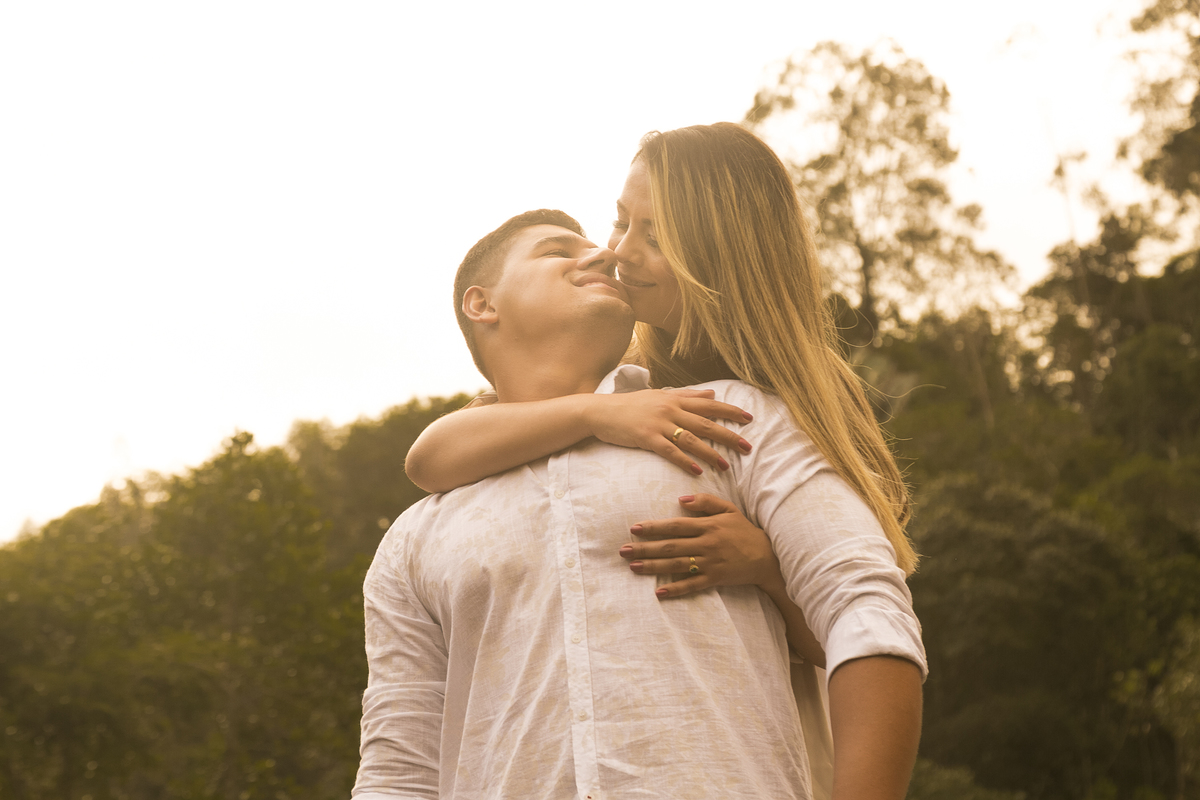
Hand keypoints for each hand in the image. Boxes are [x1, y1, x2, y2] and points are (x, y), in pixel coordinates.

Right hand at [583, 391, 753, 475]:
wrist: (601, 411)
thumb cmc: (631, 405)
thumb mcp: (660, 396)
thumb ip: (687, 395)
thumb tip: (712, 393)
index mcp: (675, 399)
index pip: (709, 405)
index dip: (730, 411)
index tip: (749, 418)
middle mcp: (670, 409)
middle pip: (706, 423)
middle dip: (729, 435)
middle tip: (748, 447)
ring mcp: (659, 424)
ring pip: (692, 439)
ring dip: (710, 453)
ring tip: (726, 466)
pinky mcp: (647, 438)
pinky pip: (671, 451)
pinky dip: (686, 462)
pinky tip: (698, 471)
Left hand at [618, 494, 781, 597]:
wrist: (767, 557)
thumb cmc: (744, 531)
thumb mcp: (729, 509)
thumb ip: (705, 502)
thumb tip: (680, 500)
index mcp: (708, 526)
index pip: (676, 526)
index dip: (654, 527)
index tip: (634, 528)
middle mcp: (707, 544)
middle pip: (671, 546)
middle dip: (646, 548)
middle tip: (623, 549)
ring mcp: (710, 563)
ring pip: (677, 565)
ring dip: (654, 567)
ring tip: (633, 566)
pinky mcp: (715, 579)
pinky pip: (692, 585)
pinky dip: (676, 589)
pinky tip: (659, 592)